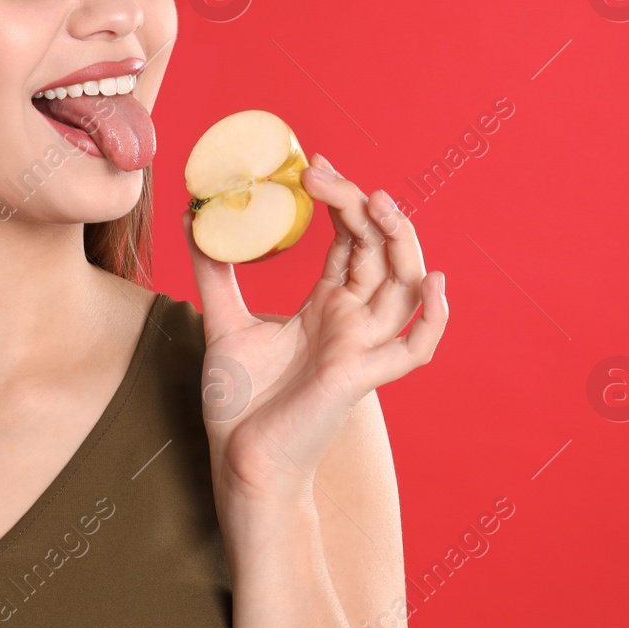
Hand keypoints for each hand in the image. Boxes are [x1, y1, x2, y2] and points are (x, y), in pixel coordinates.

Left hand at [182, 153, 447, 506]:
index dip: (341, 201)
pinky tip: (433, 282)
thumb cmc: (238, 403)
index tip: (312, 167)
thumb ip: (213, 270)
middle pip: (379, 250)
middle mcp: (353, 321)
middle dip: (362, 207)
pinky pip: (415, 347)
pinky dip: (434, 317)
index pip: (351, 241)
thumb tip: (194, 214)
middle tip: (323, 175)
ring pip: (406, 285)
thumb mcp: (221, 320)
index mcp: (327, 306)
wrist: (238, 460)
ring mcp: (362, 347)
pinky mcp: (361, 376)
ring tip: (377, 203)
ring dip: (401, 242)